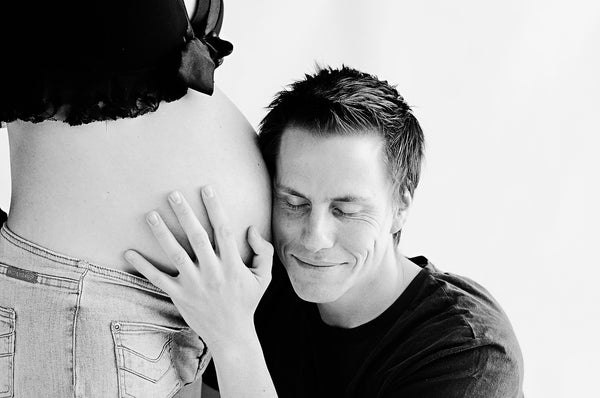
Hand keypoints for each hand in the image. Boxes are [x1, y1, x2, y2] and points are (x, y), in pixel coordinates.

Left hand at [124, 186, 272, 350]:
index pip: (223, 230)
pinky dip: (143, 266)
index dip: (215, 208)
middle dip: (185, 214)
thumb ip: (263, 251)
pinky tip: (128, 251)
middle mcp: (213, 272)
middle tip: (172, 194)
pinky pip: (158, 279)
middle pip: (197, 237)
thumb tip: (251, 228)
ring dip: (162, 234)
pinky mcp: (179, 296)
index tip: (206, 188)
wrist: (231, 335)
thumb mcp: (264, 277)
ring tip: (150, 215)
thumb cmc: (247, 301)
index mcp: (233, 264)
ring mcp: (194, 284)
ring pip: (175, 254)